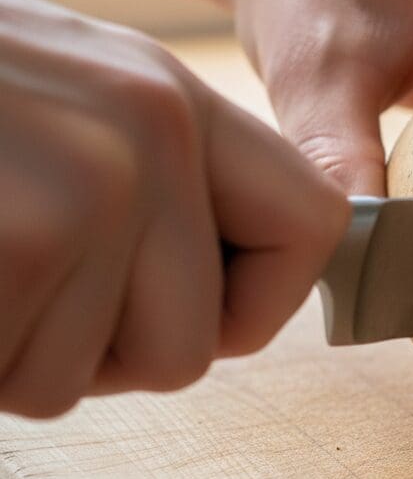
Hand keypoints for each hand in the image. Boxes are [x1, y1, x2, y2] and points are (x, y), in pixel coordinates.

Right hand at [0, 0, 346, 417]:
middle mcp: (152, 126)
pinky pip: (31, 382)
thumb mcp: (55, 114)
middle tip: (17, 278)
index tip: (206, 312)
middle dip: (106, 350)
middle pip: (203, 339)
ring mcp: (92, 183)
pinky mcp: (25, 241)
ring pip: (108, 373)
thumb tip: (236, 286)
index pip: (316, 222)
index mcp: (172, 96)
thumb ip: (153, 182)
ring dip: (22, 351)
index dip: (263, 298)